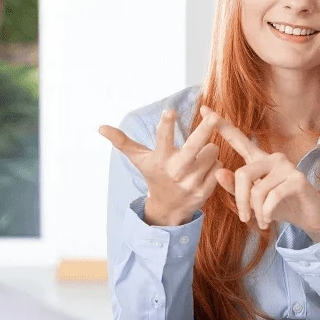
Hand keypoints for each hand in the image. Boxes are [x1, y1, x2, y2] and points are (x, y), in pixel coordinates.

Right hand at [100, 109, 223, 226]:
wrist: (167, 209)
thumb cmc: (154, 176)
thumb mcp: (139, 160)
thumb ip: (123, 142)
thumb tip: (100, 127)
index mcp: (160, 160)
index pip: (162, 140)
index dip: (166, 125)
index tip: (169, 111)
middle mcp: (176, 172)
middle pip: (194, 148)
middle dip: (204, 130)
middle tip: (213, 115)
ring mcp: (192, 182)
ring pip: (212, 152)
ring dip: (209, 149)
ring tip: (199, 155)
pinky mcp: (205, 191)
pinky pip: (219, 165)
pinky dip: (215, 163)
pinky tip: (206, 168)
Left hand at [207, 107, 319, 239]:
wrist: (310, 216)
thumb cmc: (281, 206)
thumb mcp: (254, 200)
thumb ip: (236, 188)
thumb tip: (218, 173)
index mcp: (260, 160)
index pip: (238, 139)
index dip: (221, 126)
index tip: (203, 108)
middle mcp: (273, 157)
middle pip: (243, 174)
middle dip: (240, 201)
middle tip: (244, 218)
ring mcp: (287, 166)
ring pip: (257, 190)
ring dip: (256, 211)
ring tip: (262, 220)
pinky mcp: (297, 179)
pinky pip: (272, 197)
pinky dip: (267, 213)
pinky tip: (270, 219)